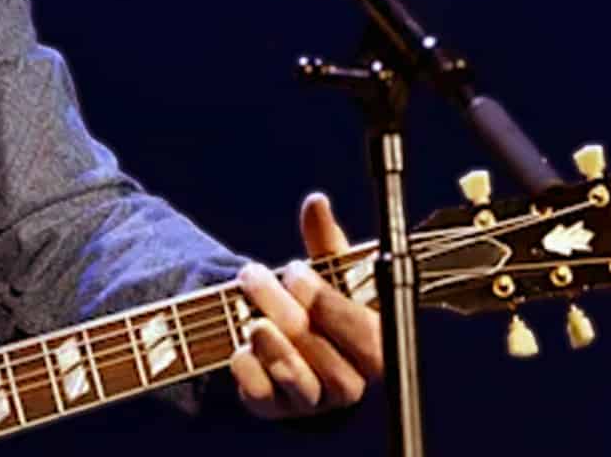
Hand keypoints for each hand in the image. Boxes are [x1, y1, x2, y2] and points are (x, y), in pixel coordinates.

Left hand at [229, 193, 383, 418]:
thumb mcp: (324, 272)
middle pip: (332, 364)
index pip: (368, 339)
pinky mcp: (275, 408)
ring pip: (301, 383)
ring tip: (251, 319)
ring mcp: (312, 401)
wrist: (283, 341)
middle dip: (291, 317)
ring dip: (273, 347)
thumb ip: (324, 242)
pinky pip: (264, 398)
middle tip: (256, 278)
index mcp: (372, 348)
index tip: (296, 271)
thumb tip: (316, 202)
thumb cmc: (315, 304)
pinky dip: (249, 372)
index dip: (331, 306)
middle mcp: (348, 382)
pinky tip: (238, 349)